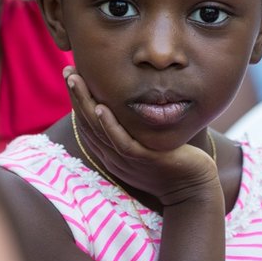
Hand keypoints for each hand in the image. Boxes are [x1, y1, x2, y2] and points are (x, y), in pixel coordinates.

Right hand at [64, 67, 219, 205]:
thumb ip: (135, 127)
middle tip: (68, 70)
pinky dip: (110, 125)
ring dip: (85, 103)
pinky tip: (101, 108)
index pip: (88, 124)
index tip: (73, 76)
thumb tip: (134, 100)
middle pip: (88, 123)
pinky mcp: (144, 160)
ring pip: (98, 129)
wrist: (193, 190)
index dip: (78, 100)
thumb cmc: (173, 163)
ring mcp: (127, 159)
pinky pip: (122, 142)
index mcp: (112, 152)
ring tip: (76, 81)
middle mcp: (114, 156)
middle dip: (76, 96)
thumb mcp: (146, 144)